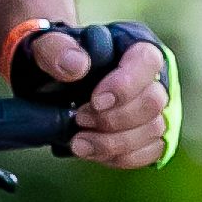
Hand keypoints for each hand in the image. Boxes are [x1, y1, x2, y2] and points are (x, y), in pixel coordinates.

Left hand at [8, 19, 180, 170]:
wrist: (51, 86)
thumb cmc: (56, 60)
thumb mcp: (46, 46)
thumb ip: (55, 48)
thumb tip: (77, 65)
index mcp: (133, 44)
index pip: (148, 60)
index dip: (125, 85)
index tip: (95, 101)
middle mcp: (153, 75)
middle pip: (154, 101)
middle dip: (114, 119)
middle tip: (80, 119)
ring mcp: (155, 107)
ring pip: (154, 130)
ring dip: (114, 142)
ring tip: (78, 142)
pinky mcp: (150, 134)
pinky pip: (151, 152)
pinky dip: (120, 157)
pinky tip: (92, 152)